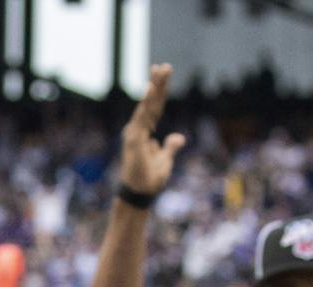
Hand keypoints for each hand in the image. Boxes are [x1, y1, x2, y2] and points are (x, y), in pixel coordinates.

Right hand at [119, 64, 185, 196]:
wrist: (140, 194)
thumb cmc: (149, 179)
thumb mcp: (166, 160)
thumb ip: (170, 148)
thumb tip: (178, 138)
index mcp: (144, 132)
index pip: (155, 107)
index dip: (160, 92)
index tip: (163, 75)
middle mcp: (137, 129)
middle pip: (150, 103)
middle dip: (157, 83)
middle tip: (164, 66)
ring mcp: (134, 133)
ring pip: (146, 105)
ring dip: (153, 87)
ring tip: (159, 70)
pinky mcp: (134, 138)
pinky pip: (142, 116)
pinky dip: (146, 102)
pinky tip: (151, 88)